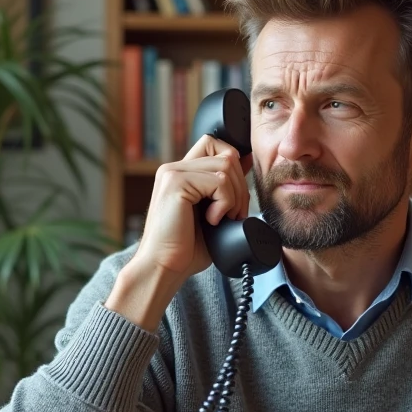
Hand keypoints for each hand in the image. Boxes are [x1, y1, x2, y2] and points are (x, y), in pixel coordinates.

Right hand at [106, 136, 251, 330]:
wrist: (164, 267)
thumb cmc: (185, 248)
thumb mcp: (213, 212)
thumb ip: (225, 185)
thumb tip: (248, 160)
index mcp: (181, 173)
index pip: (215, 145)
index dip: (234, 164)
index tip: (237, 195)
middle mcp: (174, 168)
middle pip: (227, 154)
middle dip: (240, 186)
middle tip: (234, 215)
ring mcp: (173, 173)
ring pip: (226, 166)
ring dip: (235, 197)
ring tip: (223, 219)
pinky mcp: (175, 183)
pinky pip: (219, 181)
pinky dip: (224, 203)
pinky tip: (212, 220)